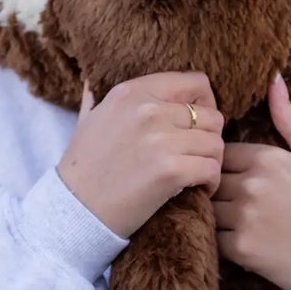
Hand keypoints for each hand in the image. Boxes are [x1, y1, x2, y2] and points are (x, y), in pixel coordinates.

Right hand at [57, 71, 225, 237]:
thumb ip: (98, 95)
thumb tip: (95, 80)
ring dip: (211, 162)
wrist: (74, 209)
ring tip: (197, 175)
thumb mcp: (88, 119)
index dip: (206, 104)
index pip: (196, 83)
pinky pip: (212, 169)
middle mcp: (147, 110)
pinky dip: (210, 183)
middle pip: (212, 116)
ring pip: (216, 143)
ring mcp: (160, 140)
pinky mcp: (170, 171)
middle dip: (209, 138)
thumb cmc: (83, 168)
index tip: (198, 125)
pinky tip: (198, 190)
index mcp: (131, 92)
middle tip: (196, 156)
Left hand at [213, 73, 290, 289]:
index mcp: (269, 157)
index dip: (230, 167)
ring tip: (242, 226)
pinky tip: (247, 245)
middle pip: (210, 179)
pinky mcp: (242, 249)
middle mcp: (253, 183)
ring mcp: (245, 216)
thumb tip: (273, 80)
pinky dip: (223, 243)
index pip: (222, 152)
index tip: (245, 182)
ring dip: (219, 217)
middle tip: (240, 207)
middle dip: (220, 191)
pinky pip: (213, 239)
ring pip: (208, 208)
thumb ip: (290, 121)